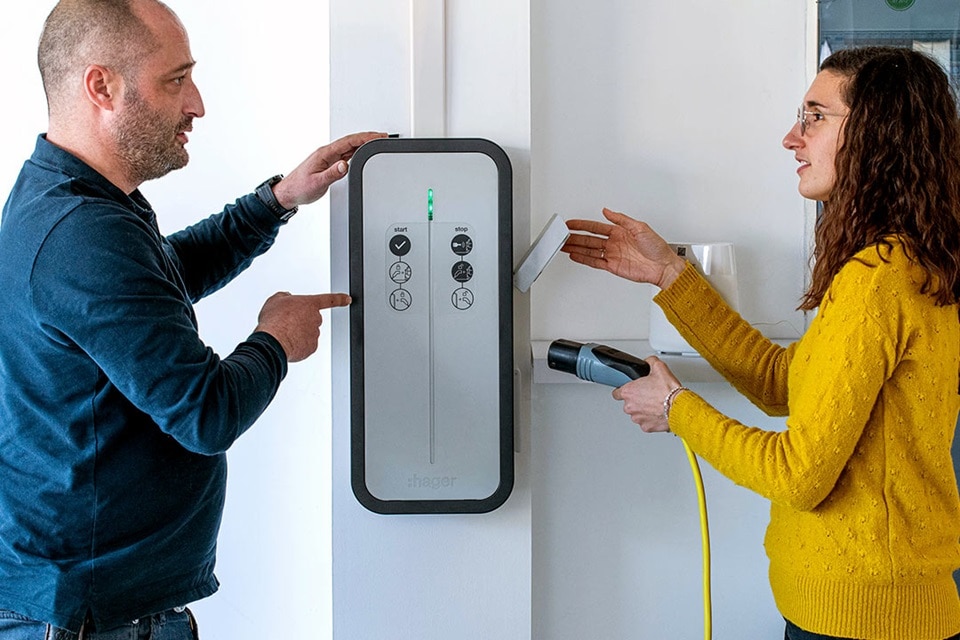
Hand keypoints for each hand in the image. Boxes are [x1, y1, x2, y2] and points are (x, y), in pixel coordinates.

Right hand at [255, 292, 350, 362]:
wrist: (273, 341)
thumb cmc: (274, 320)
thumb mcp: (275, 300)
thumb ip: (284, 297)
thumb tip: (286, 298)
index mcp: (309, 304)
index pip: (328, 300)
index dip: (339, 299)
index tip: (347, 299)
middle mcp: (315, 319)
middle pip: (311, 319)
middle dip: (301, 321)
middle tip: (286, 324)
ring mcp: (314, 334)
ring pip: (307, 333)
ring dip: (298, 334)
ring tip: (283, 334)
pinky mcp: (311, 348)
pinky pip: (305, 346)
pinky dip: (297, 345)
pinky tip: (287, 343)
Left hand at [271, 131, 386, 209]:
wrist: (288, 193)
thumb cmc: (299, 188)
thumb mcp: (317, 183)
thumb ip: (332, 173)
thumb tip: (345, 165)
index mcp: (324, 154)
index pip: (348, 142)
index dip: (364, 138)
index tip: (377, 136)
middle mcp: (326, 153)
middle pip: (350, 141)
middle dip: (367, 138)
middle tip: (381, 137)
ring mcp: (327, 158)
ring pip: (349, 147)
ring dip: (362, 144)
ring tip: (375, 143)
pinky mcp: (328, 164)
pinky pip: (345, 154)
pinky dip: (356, 152)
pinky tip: (361, 154)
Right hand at [561, 208, 685, 288]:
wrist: (663, 266)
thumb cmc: (657, 247)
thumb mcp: (640, 227)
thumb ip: (621, 219)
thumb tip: (607, 211)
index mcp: (619, 231)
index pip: (595, 227)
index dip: (582, 225)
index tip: (571, 224)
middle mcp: (614, 243)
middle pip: (589, 239)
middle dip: (575, 237)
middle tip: (562, 235)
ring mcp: (612, 255)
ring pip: (589, 250)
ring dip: (576, 248)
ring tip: (563, 245)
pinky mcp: (613, 266)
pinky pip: (594, 262)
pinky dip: (583, 259)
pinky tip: (574, 256)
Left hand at [611, 356, 682, 432]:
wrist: (679, 407)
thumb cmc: (668, 390)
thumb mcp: (659, 368)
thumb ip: (649, 362)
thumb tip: (648, 362)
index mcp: (629, 392)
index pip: (616, 393)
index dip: (622, 390)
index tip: (628, 391)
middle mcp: (630, 406)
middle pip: (628, 404)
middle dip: (636, 400)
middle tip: (648, 395)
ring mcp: (637, 418)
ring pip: (636, 414)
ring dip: (643, 410)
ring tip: (655, 404)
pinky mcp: (646, 427)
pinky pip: (645, 422)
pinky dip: (650, 419)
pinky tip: (658, 412)